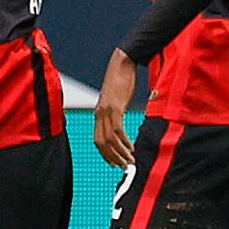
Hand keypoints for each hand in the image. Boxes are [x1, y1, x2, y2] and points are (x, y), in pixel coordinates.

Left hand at [94, 49, 139, 168]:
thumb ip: (116, 111)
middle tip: (123, 166)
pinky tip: (130, 146)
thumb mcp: (116, 98)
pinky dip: (124, 141)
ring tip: (129, 160)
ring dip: (120, 152)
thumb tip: (121, 122)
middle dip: (112, 157)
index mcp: (98, 113)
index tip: (113, 163)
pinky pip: (118, 129)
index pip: (97, 140)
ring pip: (110, 139)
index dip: (104, 154)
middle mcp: (99, 114)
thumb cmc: (121, 79)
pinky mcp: (115, 107)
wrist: (122, 62)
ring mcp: (106, 111)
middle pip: (102, 143)